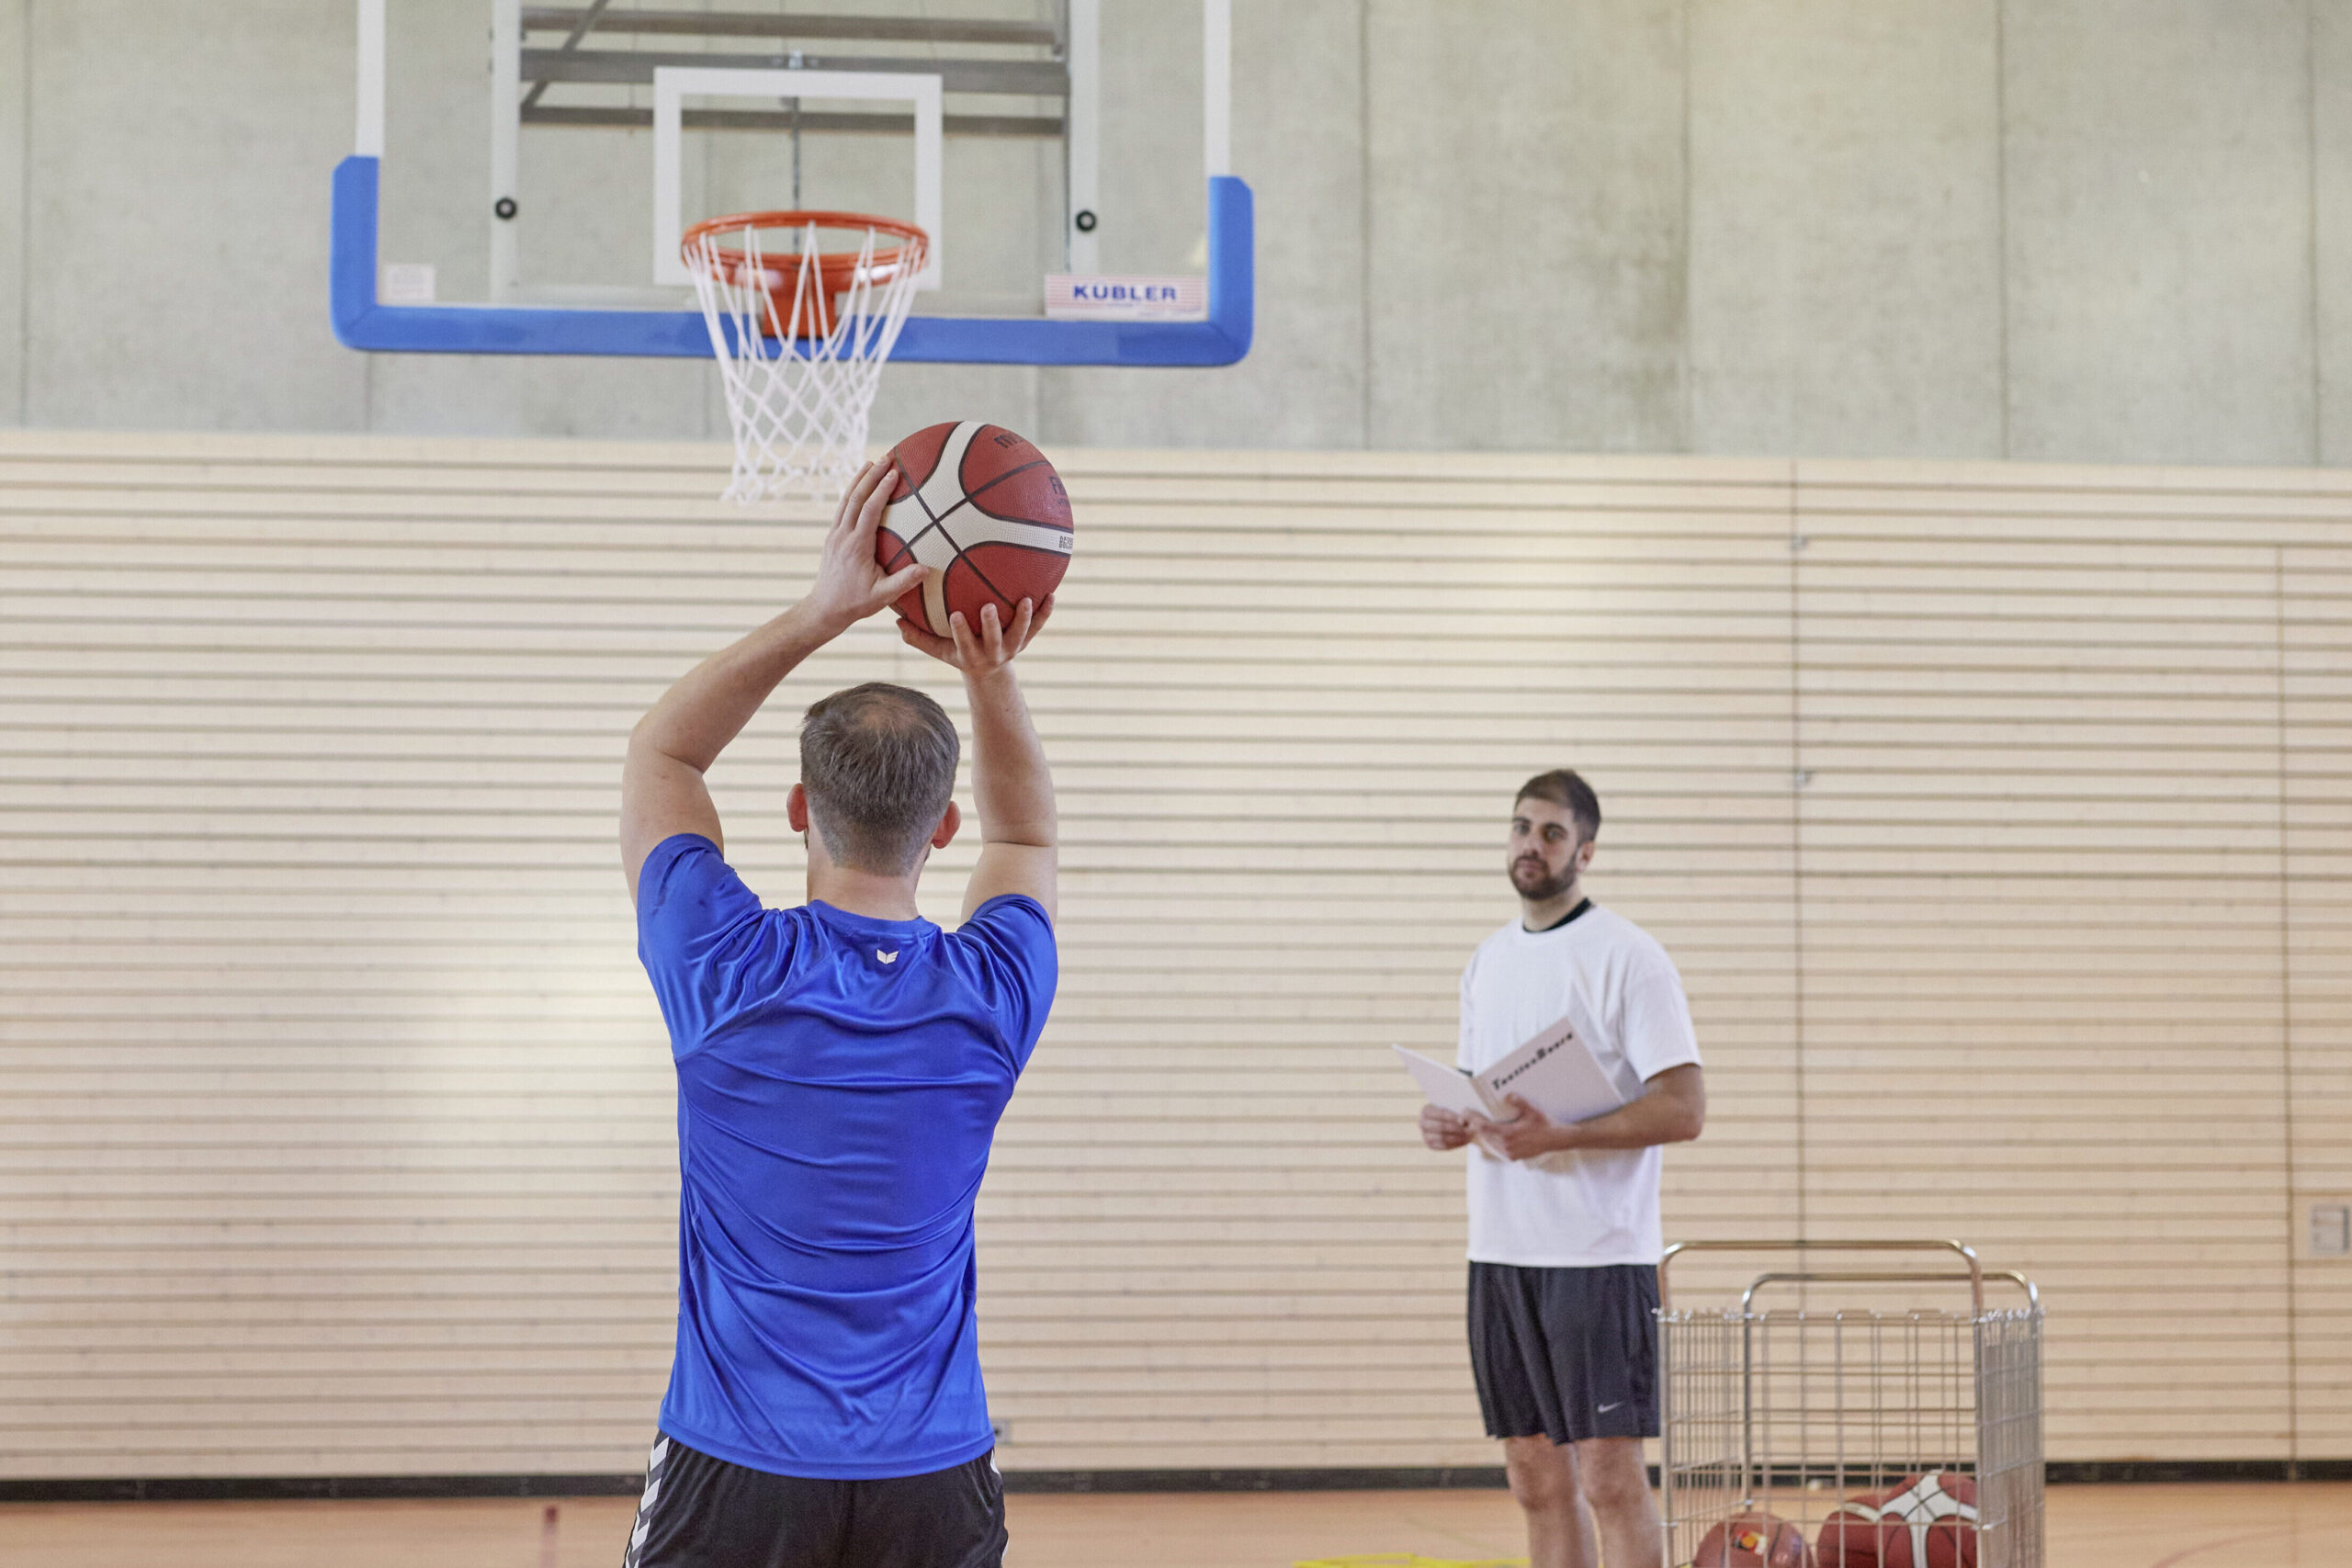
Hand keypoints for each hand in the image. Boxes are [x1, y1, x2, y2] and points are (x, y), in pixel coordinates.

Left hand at [802, 459, 929, 632]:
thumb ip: (903, 582)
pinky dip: (851, 492)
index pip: (869, 510)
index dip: (881, 490)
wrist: (824, 608)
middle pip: (856, 497)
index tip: (894, 473)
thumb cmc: (855, 603)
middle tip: (887, 457)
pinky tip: (860, 484)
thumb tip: (926, 568)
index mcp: (856, 546)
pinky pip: (842, 508)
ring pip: (846, 499)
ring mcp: (835, 534)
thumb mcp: (882, 596)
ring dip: (859, 479)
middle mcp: (842, 535)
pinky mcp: (832, 536)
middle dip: (871, 475)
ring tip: (872, 462)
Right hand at [899, 595, 1054, 674]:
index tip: (955, 615)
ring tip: (1026, 600)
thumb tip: (896, 621)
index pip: (964, 643)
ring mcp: (1011, 647)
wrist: (989, 674)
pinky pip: (1038, 627)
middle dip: (991, 625)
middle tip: (988, 607)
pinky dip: (1045, 613)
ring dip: (1024, 618)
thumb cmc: (959, 653)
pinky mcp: (1025, 641)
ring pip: (1020, 634)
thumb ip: (919, 637)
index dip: (961, 631)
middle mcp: (992, 652)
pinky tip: (1052, 594)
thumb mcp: (939, 650)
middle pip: (994, 640)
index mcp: (970, 654)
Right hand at [1420, 1103, 1472, 1150]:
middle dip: (1456, 1128)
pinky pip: (1444, 1146)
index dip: (1452, 1117)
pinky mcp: (1430, 1145)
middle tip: (1469, 1129)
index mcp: (1426, 1110)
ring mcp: (1425, 1135)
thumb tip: (1463, 1121)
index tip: (1464, 1120)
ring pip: (1442, 1138)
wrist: (1449, 1123)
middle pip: (1440, 1127)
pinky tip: (1465, 1141)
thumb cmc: (1454, 1113)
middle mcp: (1422, 1122)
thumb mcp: (1456, 1109)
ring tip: (1469, 1135)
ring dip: (1457, 1137)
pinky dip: (1456, 1143)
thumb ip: (1460, 1112)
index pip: (1440, 1113)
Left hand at [1467, 1095, 1574, 1161]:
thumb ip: (1520, 1103)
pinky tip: (1488, 1133)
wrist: (1554, 1140)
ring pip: (1488, 1143)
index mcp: (1509, 1134)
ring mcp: (1509, 1153)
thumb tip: (1508, 1095)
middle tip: (1466, 1115)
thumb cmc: (1543, 1124)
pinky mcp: (1512, 1157)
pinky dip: (1490, 1140)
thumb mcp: (1533, 1111)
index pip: (1483, 1127)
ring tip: (1474, 1123)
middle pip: (1483, 1135)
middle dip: (1473, 1125)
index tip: (1465, 1111)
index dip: (1472, 1119)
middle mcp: (1506, 1146)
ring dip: (1481, 1133)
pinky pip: (1496, 1148)